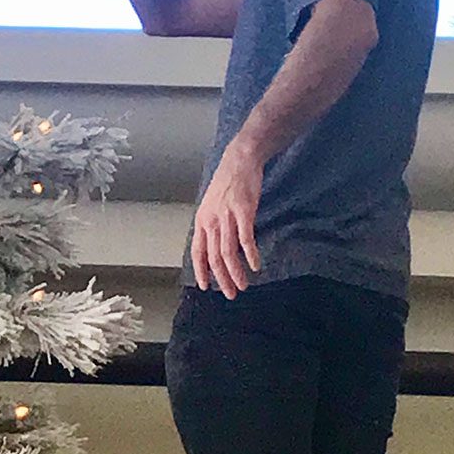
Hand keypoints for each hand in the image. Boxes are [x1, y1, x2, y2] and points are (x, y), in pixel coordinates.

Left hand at [191, 141, 262, 300]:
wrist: (239, 160)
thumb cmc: (227, 183)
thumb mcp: (212, 205)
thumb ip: (212, 225)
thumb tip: (213, 245)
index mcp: (202, 220)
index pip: (197, 251)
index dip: (201, 271)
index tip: (206, 287)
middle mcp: (211, 220)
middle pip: (213, 257)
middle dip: (222, 279)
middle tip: (231, 293)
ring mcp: (226, 216)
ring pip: (228, 252)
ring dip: (235, 272)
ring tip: (243, 285)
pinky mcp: (243, 211)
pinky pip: (245, 238)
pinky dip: (250, 254)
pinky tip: (255, 265)